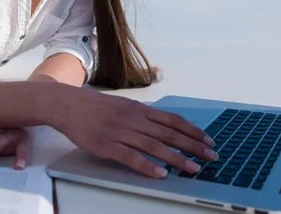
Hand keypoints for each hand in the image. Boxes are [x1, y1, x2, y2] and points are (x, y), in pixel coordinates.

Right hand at [53, 86, 217, 177]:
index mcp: (139, 109)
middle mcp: (134, 119)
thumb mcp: (124, 106)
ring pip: (155, 146)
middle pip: (169, 133)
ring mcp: (121, 132)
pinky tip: (161, 174)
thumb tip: (164, 126)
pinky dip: (148, 167)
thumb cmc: (96, 107)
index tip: (208, 141)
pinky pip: (131, 158)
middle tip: (211, 157)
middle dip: (193, 146)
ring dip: (177, 159)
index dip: (193, 131)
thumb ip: (142, 116)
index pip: (173, 120)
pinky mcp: (107, 146)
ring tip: (193, 169)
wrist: (69, 104)